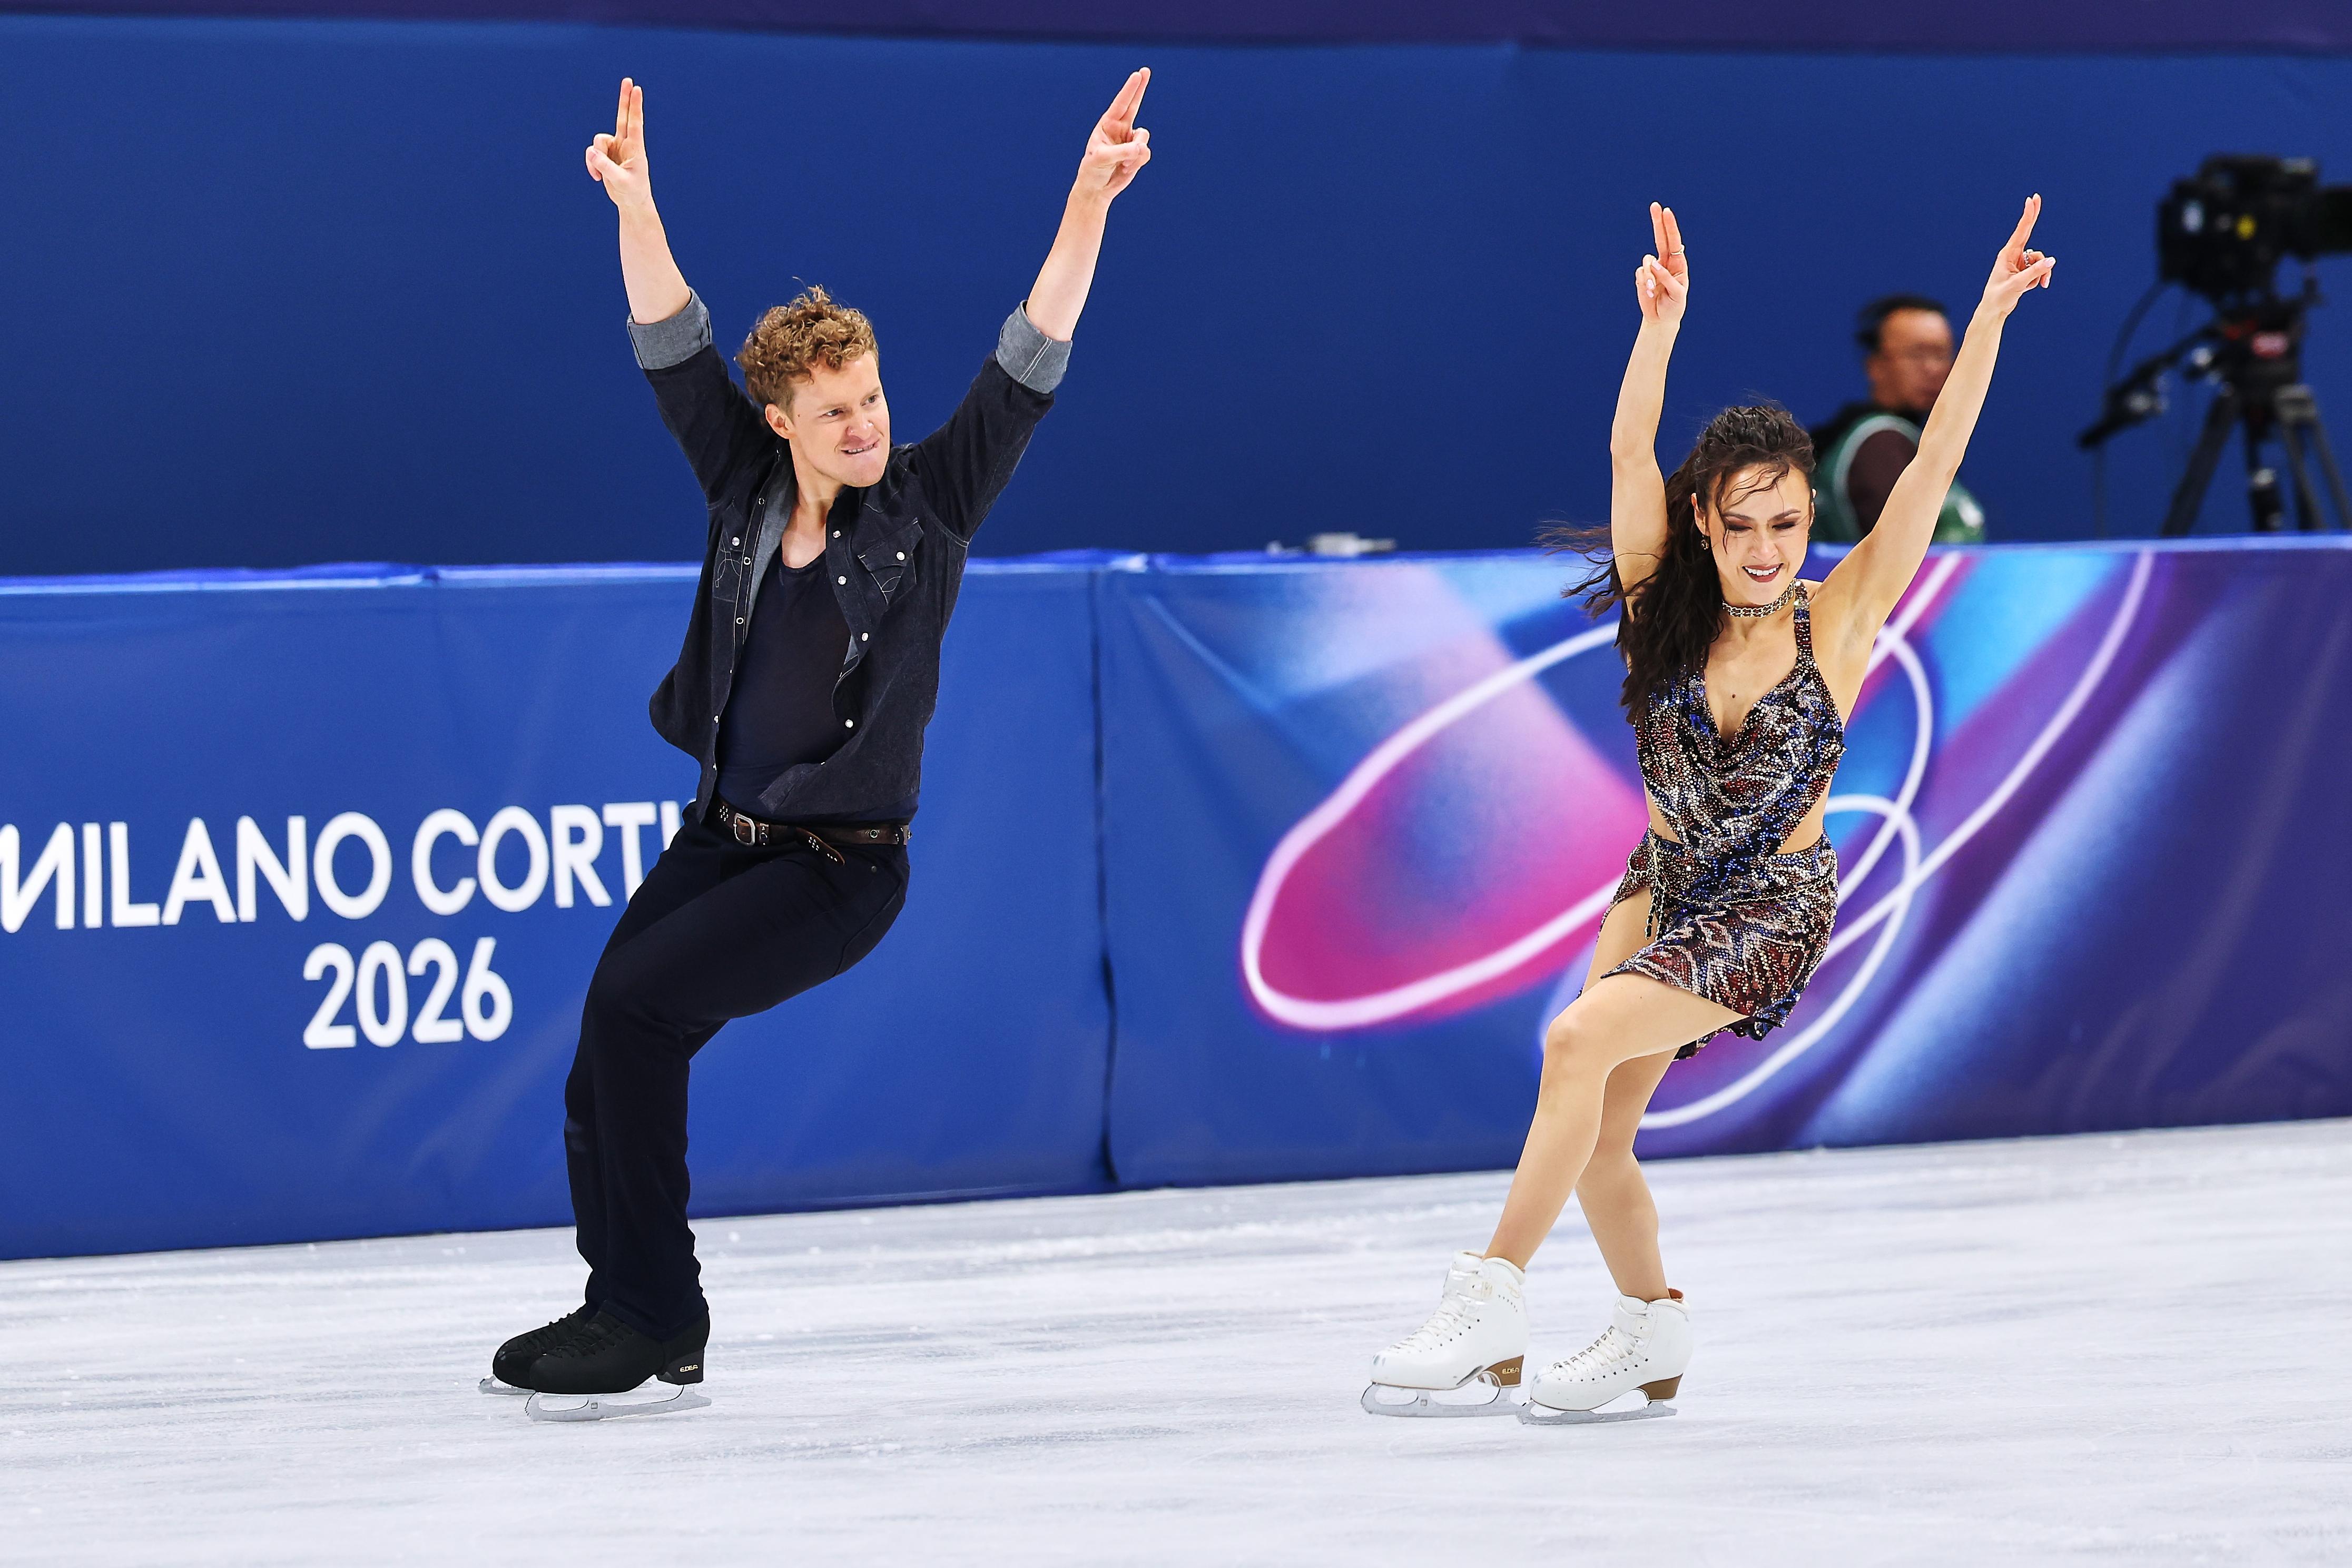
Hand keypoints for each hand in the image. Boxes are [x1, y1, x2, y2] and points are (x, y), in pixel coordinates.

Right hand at [586, 78, 652, 214]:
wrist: (630, 201)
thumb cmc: (632, 191)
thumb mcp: (620, 181)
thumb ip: (605, 167)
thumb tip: (591, 152)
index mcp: (636, 148)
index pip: (635, 123)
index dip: (635, 106)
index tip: (637, 89)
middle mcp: (625, 144)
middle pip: (622, 116)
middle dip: (624, 99)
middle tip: (628, 80)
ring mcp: (615, 148)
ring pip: (597, 141)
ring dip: (594, 158)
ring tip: (600, 174)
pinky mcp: (605, 154)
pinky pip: (592, 153)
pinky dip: (591, 164)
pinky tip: (596, 177)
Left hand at [1073, 68, 1152, 202]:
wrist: (1097, 189)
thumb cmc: (1093, 170)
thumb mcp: (1102, 159)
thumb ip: (1122, 152)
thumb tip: (1141, 148)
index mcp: (1107, 124)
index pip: (1121, 104)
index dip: (1130, 89)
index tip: (1137, 75)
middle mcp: (1120, 129)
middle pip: (1134, 104)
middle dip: (1140, 88)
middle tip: (1146, 70)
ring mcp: (1130, 140)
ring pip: (1144, 137)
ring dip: (1135, 152)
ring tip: (1122, 164)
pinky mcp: (1138, 154)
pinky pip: (1146, 153)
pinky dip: (1137, 162)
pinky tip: (1125, 169)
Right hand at [1636, 202, 1688, 326]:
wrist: (1661, 319)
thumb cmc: (1675, 306)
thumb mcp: (1678, 294)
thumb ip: (1667, 278)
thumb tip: (1654, 265)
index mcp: (1678, 263)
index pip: (1674, 241)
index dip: (1669, 226)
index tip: (1666, 212)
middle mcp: (1665, 262)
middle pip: (1660, 238)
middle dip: (1657, 221)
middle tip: (1655, 205)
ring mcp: (1652, 269)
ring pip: (1646, 261)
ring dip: (1648, 276)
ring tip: (1653, 292)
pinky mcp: (1641, 277)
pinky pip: (1639, 273)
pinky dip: (1643, 284)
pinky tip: (1649, 294)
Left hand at [1980, 194, 2054, 317]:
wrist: (1995, 310)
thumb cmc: (2000, 297)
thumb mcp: (2018, 285)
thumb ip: (2035, 272)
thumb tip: (2052, 261)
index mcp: (2007, 254)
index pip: (2021, 231)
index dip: (2028, 215)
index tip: (2031, 200)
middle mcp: (2013, 255)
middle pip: (2028, 232)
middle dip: (2033, 216)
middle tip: (2036, 197)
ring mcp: (2020, 263)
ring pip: (2040, 259)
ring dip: (2043, 272)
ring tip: (2040, 285)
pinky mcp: (2025, 271)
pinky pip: (2039, 269)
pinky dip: (2040, 278)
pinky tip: (2033, 288)